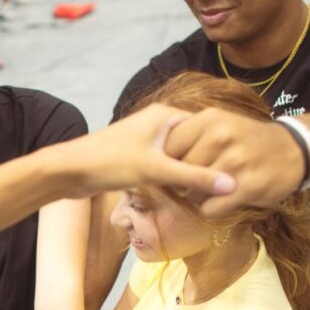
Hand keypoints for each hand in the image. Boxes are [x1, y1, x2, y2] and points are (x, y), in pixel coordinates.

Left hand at [60, 104, 236, 199]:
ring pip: (180, 156)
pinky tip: (186, 194)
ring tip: (213, 192)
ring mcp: (147, 139)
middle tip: (232, 184)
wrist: (68, 170)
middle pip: (195, 143)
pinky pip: (166, 166)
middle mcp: (158, 122)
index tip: (241, 167)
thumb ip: (194, 177)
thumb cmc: (109, 162)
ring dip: (191, 172)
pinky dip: (176, 177)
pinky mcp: (137, 156)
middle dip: (209, 163)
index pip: (207, 128)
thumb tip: (231, 185)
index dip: (222, 149)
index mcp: (166, 115)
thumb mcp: (157, 170)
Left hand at [164, 107, 306, 216]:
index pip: (168, 147)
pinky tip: (222, 201)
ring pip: (192, 191)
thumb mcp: (219, 125)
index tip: (177, 169)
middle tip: (194, 184)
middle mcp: (221, 136)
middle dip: (182, 182)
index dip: (168, 162)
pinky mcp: (248, 185)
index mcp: (209, 119)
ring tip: (209, 191)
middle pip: (179, 171)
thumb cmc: (247, 140)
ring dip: (197, 197)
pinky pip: (210, 208)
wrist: (294, 150)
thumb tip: (156, 156)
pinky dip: (211, 209)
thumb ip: (190, 136)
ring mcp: (235, 161)